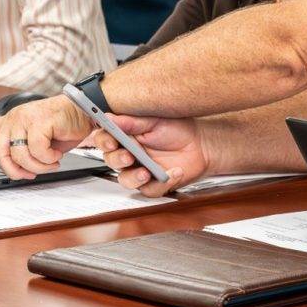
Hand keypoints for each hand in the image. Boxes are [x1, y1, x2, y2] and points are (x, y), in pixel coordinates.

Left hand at [0, 94, 91, 179]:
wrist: (87, 112)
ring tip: (51, 161)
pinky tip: (56, 154)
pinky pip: (36, 150)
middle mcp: (15, 119)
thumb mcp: (43, 141)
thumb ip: (26, 151)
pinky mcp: (38, 121)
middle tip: (29, 174)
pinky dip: (48, 158)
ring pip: (19, 155)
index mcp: (14, 122)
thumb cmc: (67, 126)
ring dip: (38, 165)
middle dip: (14, 170)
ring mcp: (25, 118)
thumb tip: (18, 170)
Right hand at [93, 115, 211, 196]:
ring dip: (134, 177)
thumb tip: (110, 117)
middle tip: (129, 156)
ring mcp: (140, 170)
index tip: (112, 142)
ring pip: (126, 180)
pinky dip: (162, 183)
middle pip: (111, 161)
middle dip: (118, 159)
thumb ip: (132, 122)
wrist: (201, 143)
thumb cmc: (177, 129)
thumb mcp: (155, 120)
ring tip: (146, 171)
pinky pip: (151, 189)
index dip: (105, 141)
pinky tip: (174, 172)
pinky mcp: (154, 184)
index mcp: (126, 136)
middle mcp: (130, 155)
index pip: (106, 140)